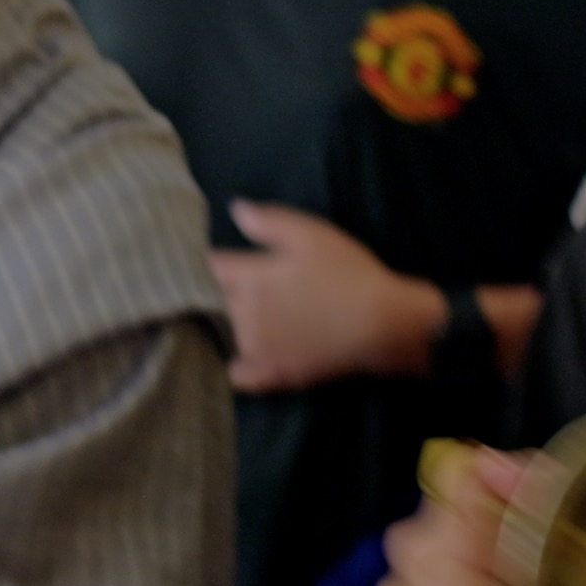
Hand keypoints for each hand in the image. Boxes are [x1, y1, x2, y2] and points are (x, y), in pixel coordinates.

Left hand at [211, 201, 440, 390]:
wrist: (381, 325)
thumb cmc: (347, 274)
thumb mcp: (311, 235)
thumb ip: (268, 222)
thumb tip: (234, 210)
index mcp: (249, 277)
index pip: (210, 267)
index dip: (206, 259)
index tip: (205, 256)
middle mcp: (244, 314)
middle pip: (208, 303)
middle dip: (205, 293)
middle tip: (208, 288)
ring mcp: (256, 348)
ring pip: (218, 337)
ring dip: (215, 327)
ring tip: (214, 320)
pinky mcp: (273, 374)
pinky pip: (236, 376)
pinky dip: (229, 367)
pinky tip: (231, 359)